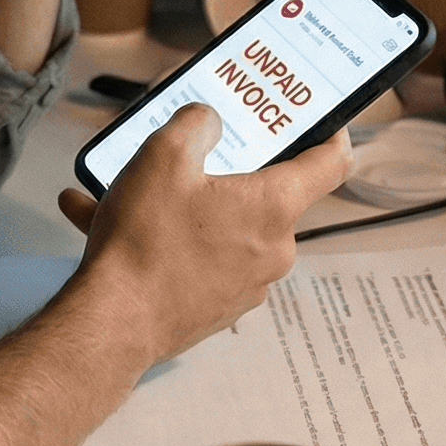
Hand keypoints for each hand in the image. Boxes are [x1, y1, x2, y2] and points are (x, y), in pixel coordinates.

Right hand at [55, 104, 348, 366]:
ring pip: (228, 228)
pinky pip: (206, 260)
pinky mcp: (221, 306)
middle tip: (202, 153)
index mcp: (274, 205)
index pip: (332, 162)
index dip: (331, 133)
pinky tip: (121, 227)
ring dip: (193, 208)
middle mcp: (274, 248)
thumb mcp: (163, 156)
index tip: (321, 120)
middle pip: (270, 195)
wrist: (113, 325)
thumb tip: (210, 120)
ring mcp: (249, 283)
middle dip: (236, 172)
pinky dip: (177, 243)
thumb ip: (196, 123)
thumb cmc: (145, 241)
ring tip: (137, 193)